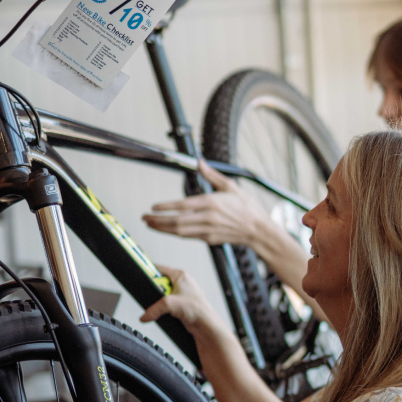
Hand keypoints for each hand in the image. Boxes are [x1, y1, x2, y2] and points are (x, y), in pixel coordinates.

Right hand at [139, 263, 225, 332]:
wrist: (206, 326)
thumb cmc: (197, 310)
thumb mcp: (169, 304)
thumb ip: (153, 309)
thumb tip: (144, 315)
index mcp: (181, 275)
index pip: (159, 268)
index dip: (148, 271)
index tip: (139, 274)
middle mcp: (182, 283)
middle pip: (160, 283)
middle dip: (155, 292)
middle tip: (154, 299)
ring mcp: (183, 294)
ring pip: (164, 296)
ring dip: (160, 303)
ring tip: (163, 308)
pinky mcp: (183, 305)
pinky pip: (169, 305)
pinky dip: (165, 309)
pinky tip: (166, 314)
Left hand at [143, 160, 266, 246]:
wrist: (258, 230)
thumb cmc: (246, 207)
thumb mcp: (230, 186)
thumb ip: (212, 175)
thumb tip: (199, 163)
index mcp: (212, 202)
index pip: (183, 206)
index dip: (165, 207)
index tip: (153, 207)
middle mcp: (208, 218)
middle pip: (176, 221)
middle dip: (157, 220)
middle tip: (144, 217)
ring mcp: (207, 230)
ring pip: (179, 231)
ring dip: (162, 228)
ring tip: (150, 223)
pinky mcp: (209, 239)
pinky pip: (187, 236)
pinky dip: (174, 233)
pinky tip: (166, 229)